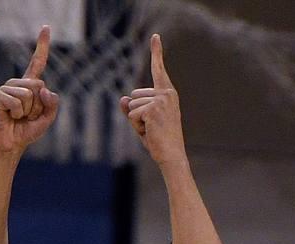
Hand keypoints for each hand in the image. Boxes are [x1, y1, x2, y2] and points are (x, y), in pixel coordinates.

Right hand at [0, 25, 58, 154]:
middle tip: (27, 116)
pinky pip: (16, 101)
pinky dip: (17, 113)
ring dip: (27, 111)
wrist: (10, 145)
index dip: (42, 45)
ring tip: (18, 117)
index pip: (37, 62)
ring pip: (28, 94)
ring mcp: (6, 88)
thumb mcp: (46, 120)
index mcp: (30, 86)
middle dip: (38, 105)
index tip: (46, 27)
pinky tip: (10, 116)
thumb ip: (52, 105)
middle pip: (38, 86)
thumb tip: (44, 88)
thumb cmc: (26, 132)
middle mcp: (17, 84)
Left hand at [120, 33, 186, 166]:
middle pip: (134, 95)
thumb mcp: (144, 122)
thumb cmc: (160, 141)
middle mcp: (166, 93)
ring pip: (132, 106)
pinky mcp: (152, 109)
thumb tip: (123, 98)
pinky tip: (150, 132)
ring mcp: (160, 100)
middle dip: (137, 113)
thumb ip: (132, 110)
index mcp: (168, 94)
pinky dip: (136, 126)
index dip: (156, 52)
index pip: (159, 70)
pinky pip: (132, 115)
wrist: (172, 156)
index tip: (155, 36)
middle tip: (153, 128)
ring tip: (152, 131)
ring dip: (137, 122)